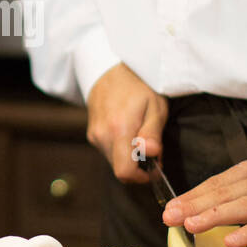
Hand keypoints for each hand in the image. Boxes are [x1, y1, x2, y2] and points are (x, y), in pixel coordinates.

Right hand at [86, 64, 168, 182]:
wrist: (108, 70)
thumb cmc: (137, 86)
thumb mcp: (154, 105)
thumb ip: (152, 132)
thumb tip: (151, 153)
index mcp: (119, 129)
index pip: (125, 172)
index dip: (142, 176)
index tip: (155, 167)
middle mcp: (102, 136)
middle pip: (120, 171)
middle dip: (139, 167)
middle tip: (152, 149)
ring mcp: (95, 136)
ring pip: (114, 162)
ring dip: (130, 158)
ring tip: (140, 137)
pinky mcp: (92, 135)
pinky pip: (108, 152)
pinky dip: (121, 150)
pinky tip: (128, 133)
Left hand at [161, 136, 246, 246]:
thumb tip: (231, 186)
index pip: (219, 182)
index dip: (194, 195)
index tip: (173, 206)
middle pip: (223, 193)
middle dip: (193, 205)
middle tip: (168, 217)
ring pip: (241, 206)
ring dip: (213, 216)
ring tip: (189, 225)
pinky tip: (231, 239)